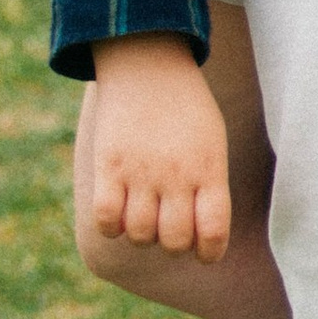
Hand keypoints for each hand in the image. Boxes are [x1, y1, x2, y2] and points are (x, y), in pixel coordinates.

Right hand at [89, 34, 232, 262]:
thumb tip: (200, 233)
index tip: (204, 253)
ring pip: (139, 235)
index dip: (209, 253)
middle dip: (172, 245)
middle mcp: (176, 175)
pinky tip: (117, 212)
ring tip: (144, 215)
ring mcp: (141, 171)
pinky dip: (111, 226)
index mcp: (209, 169)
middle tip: (169, 228)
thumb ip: (210, 185)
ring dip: (141, 235)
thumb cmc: (186, 108)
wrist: (149, 65)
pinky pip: (105, 219)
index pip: (213, 231)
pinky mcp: (107, 165)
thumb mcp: (212, 142)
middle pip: (173, 241)